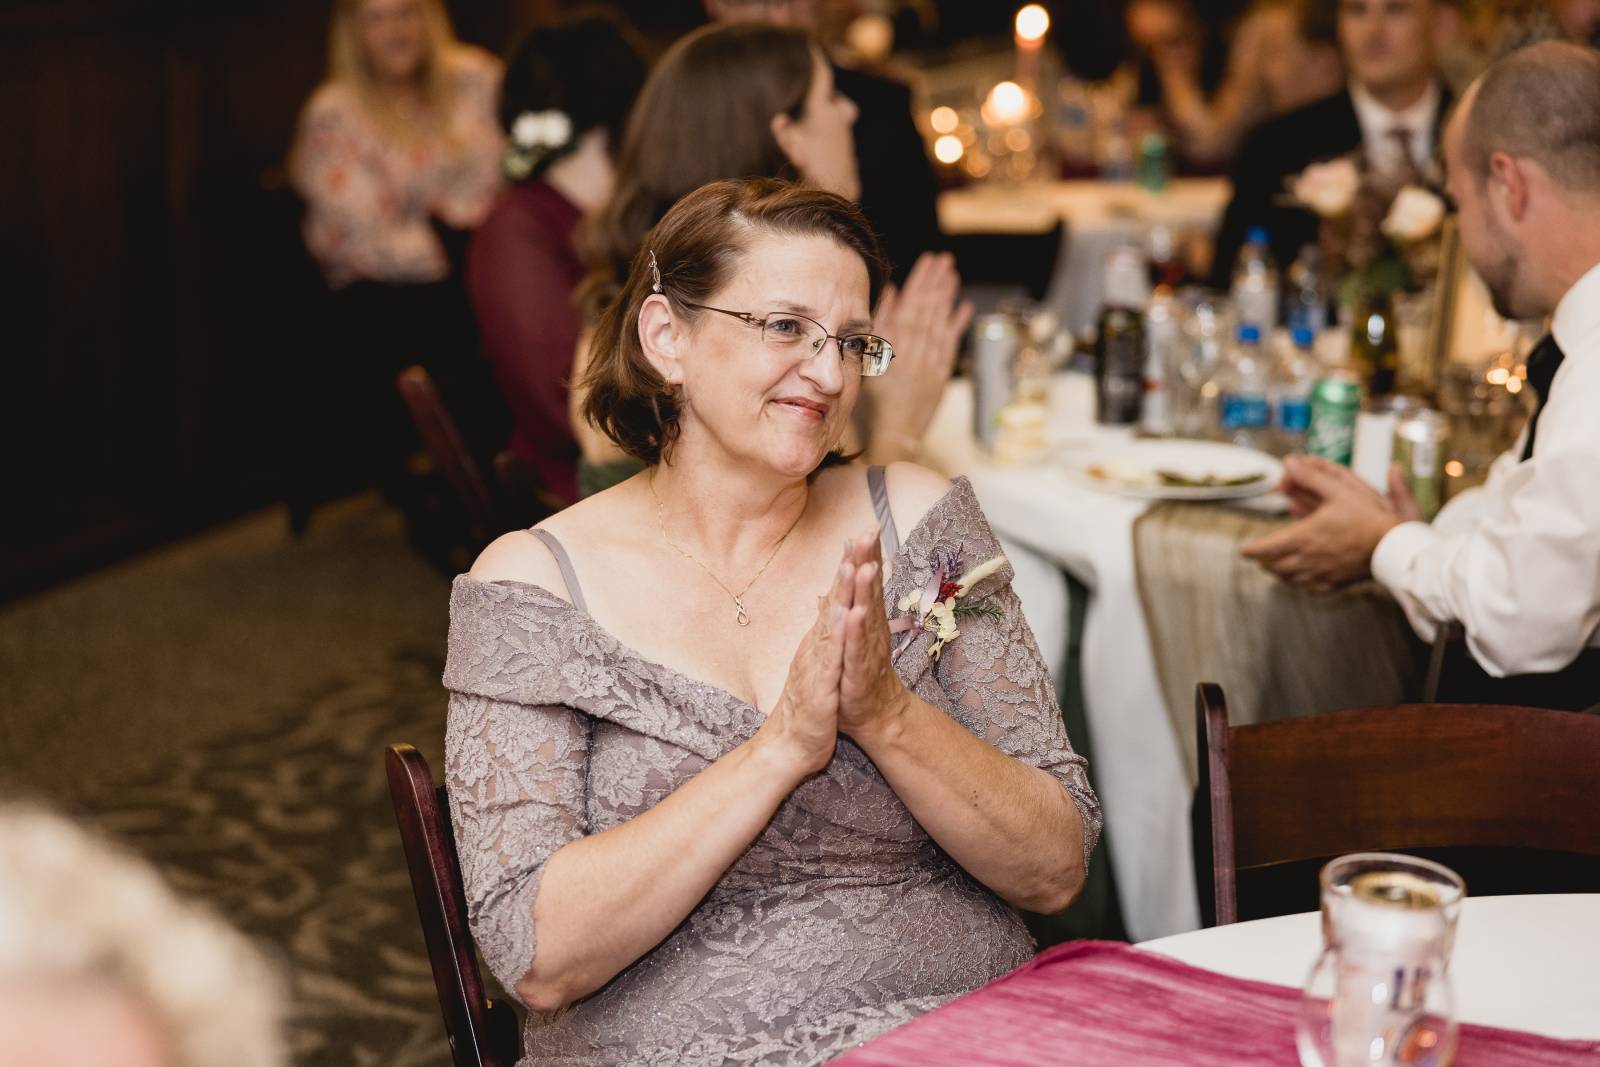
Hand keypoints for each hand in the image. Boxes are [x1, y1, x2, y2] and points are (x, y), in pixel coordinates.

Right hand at [754, 545, 853, 776]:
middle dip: (848, 565)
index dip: (850, 566)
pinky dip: (837, 634)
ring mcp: (815, 663)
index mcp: (820, 641)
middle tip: (862, 533)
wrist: (790, 746)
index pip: (837, 596)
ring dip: (840, 592)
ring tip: (852, 562)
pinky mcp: (818, 684)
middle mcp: (815, 645)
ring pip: (829, 621)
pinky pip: (829, 656)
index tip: (864, 536)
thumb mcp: (820, 666)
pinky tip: (845, 614)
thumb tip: (827, 610)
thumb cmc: (810, 707)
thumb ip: (824, 637)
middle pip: (833, 598)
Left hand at [837, 528, 910, 742]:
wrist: (875, 714)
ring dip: (866, 590)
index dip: (867, 555)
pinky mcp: (858, 670)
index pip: (867, 582)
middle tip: (870, 531)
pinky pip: (856, 647)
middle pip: (869, 590)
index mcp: (867, 620)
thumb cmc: (861, 672)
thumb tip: (844, 579)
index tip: (867, 526)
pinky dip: (856, 630)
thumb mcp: (853, 635)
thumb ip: (851, 604)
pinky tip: (856, 612)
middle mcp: (872, 629)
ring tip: (866, 565)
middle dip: (869, 560)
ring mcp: (867, 649)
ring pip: (866, 614)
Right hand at [864, 252, 973, 461]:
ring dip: (948, 297)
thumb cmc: (874, 402)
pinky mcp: (941, 374)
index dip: (921, 281)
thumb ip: (880, 325)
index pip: (911, 305)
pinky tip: (964, 305)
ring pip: (941, 323)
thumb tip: (891, 293)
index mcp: (895, 346)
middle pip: (928, 309)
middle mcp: (916, 351)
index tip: (928, 261)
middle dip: (937, 282)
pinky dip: (958, 324)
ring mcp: (931, 362)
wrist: (892, 434)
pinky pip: (951, 344)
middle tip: (945, 259)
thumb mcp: (868, 361)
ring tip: (953, 274)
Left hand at [1240, 455, 1407, 591]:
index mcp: (1303, 537)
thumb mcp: (1338, 490)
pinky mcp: (1333, 584)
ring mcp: (1320, 574)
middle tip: (1259, 556)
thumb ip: (1311, 477)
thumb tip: (1289, 463)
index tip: (1243, 550)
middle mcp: (1307, 559)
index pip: (1265, 548)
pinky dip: (1299, 582)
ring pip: (1288, 579)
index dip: (1251, 550)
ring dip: (1278, 572)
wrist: (1393, 548)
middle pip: (1273, 567)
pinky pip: (1308, 587)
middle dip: (1263, 561)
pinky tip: (1301, 577)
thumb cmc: (1367, 518)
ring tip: (1275, 565)